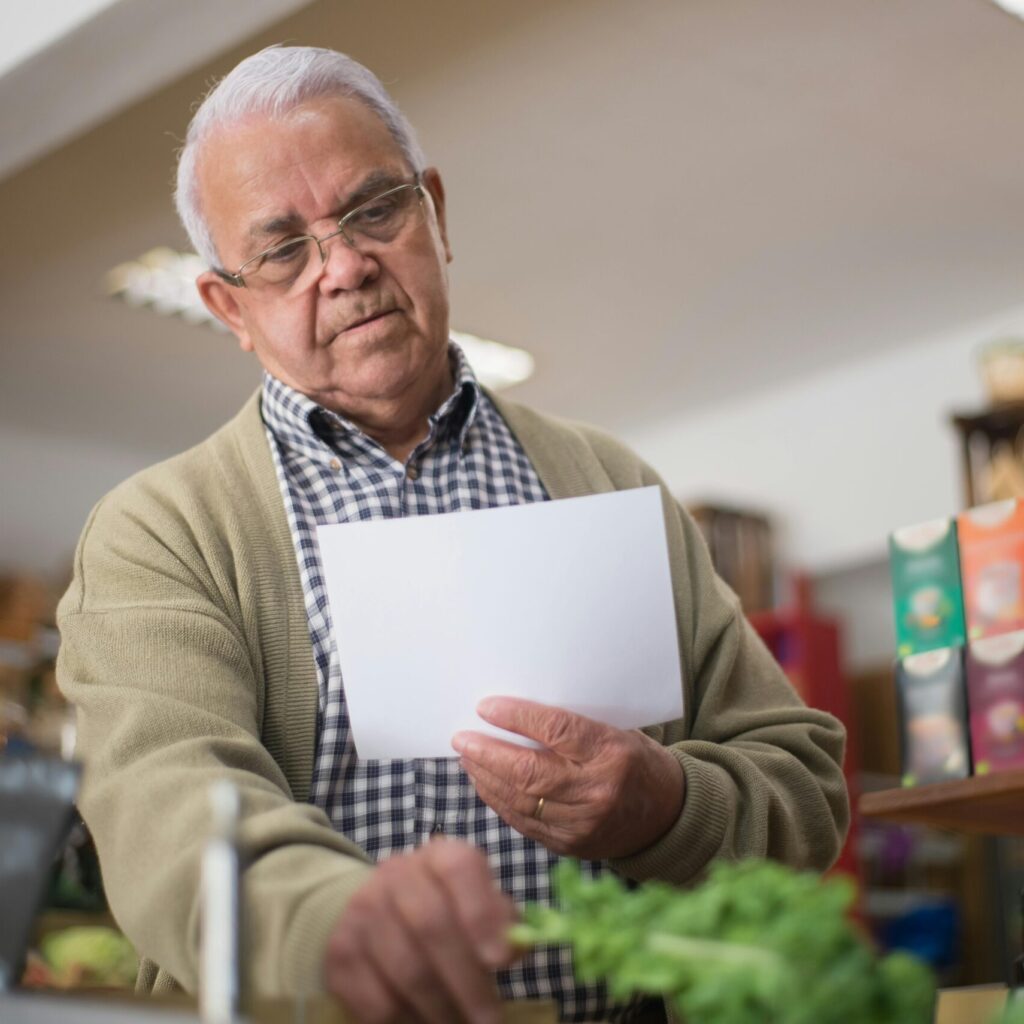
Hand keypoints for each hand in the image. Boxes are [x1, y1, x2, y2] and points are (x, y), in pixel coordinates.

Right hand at [324, 839, 516, 1023]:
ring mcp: (363, 911)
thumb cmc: (444, 909)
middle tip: (489, 1020)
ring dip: (440, 1010)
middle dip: (466, 982)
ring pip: (405, 970)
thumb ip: (501, 921)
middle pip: (431, 926)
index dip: (480, 913)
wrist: (375, 909)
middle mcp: (397, 874)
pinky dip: (406, 1022)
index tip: (500, 960)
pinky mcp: (341, 953)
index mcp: (439, 855)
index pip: (459, 868)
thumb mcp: (476, 902)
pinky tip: (424, 1023)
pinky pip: (377, 1002)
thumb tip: (515, 947)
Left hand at [452, 697, 685, 860]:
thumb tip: (513, 716)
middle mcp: (597, 791)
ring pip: (520, 800)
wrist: (666, 816)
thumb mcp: (615, 732)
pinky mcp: (569, 846)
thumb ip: (572, 729)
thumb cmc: (636, 762)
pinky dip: (499, 801)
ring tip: (468, 757)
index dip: (516, 717)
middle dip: (488, 753)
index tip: (486, 707)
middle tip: (462, 737)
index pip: (556, 731)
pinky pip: (523, 822)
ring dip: (486, 777)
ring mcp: (582, 824)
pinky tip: (486, 783)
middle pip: (529, 771)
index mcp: (612, 752)